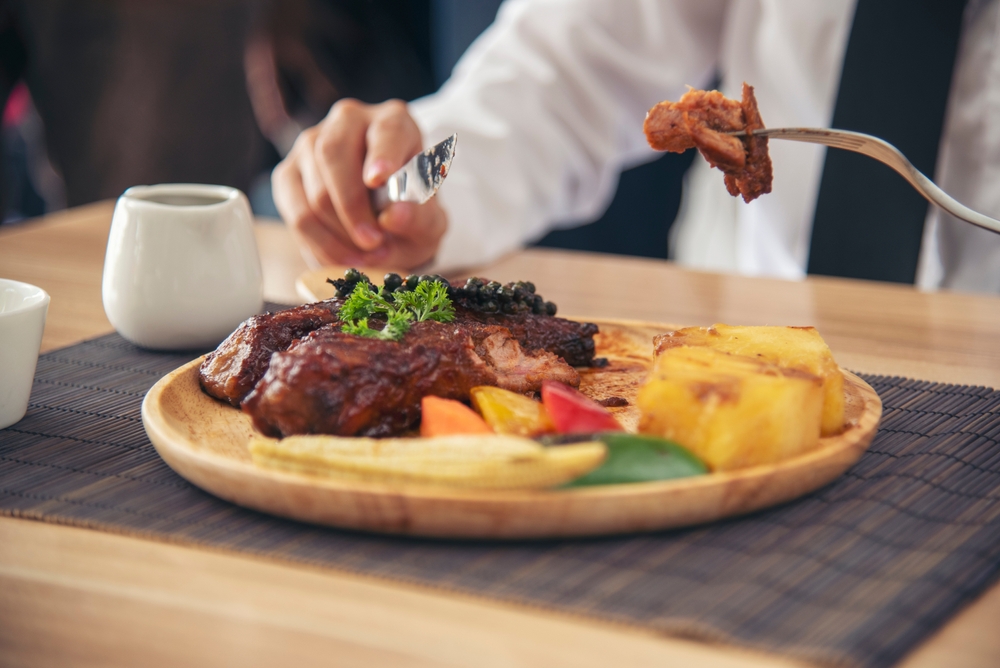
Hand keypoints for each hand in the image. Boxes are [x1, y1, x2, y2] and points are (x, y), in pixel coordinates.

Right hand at [272, 99, 446, 269]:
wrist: (387, 228)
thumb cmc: (411, 216)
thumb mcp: (429, 223)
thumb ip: (419, 219)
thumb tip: (394, 216)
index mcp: (394, 122)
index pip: (387, 130)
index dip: (382, 154)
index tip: (378, 180)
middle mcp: (349, 121)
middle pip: (335, 154)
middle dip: (352, 207)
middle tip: (373, 243)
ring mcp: (312, 144)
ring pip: (316, 190)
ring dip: (340, 233)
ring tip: (366, 256)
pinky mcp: (288, 174)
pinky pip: (297, 213)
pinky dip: (320, 243)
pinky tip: (343, 257)